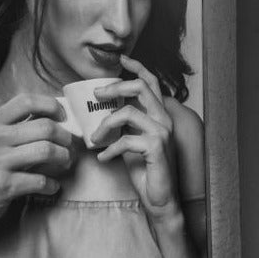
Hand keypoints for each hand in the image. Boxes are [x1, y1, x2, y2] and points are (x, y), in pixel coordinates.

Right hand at [0, 93, 74, 248]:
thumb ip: (13, 131)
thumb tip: (54, 120)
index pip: (26, 101)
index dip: (52, 106)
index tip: (64, 118)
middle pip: (45, 126)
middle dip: (66, 138)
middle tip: (70, 148)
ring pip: (46, 150)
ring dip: (64, 158)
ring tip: (65, 164)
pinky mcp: (2, 186)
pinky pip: (40, 180)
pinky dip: (52, 184)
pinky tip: (51, 187)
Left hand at [91, 54, 177, 219]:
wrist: (160, 199)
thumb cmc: (146, 170)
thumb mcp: (132, 141)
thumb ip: (125, 125)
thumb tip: (102, 112)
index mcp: (159, 115)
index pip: (151, 82)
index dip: (137, 67)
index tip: (121, 59)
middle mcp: (164, 119)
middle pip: (140, 87)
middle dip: (114, 87)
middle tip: (96, 95)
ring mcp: (162, 132)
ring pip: (127, 112)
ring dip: (104, 125)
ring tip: (94, 139)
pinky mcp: (157, 147)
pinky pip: (125, 140)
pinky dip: (109, 150)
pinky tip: (104, 158)